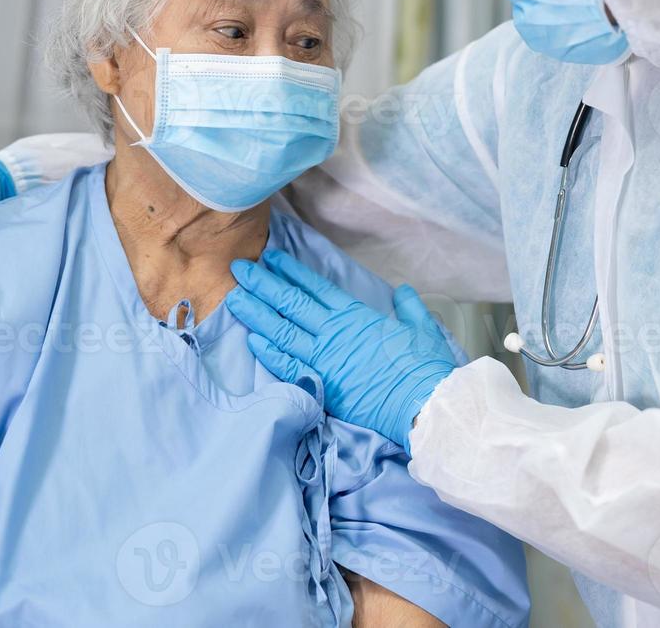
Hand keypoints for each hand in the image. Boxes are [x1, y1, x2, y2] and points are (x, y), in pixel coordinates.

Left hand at [226, 249, 456, 449]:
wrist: (422, 402)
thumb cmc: (424, 366)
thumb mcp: (422, 328)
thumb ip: (409, 307)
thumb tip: (405, 291)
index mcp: (356, 316)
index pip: (316, 288)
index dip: (291, 271)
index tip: (272, 258)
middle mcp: (334, 333)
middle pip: (290, 303)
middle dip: (263, 284)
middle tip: (239, 269)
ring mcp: (324, 358)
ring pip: (282, 331)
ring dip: (256, 313)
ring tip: (235, 298)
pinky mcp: (321, 385)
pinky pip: (287, 365)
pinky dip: (268, 352)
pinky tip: (251, 339)